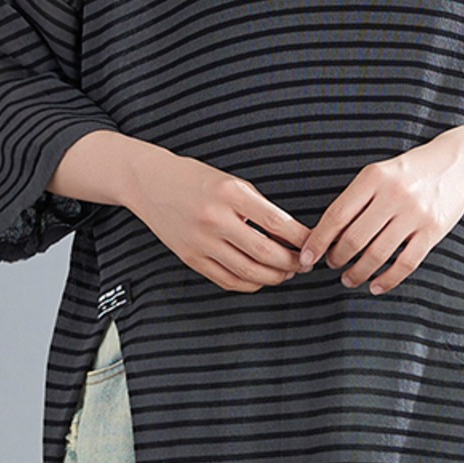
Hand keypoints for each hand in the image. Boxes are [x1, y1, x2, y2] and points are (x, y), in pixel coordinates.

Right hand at [131, 152, 312, 292]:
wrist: (150, 183)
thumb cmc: (195, 179)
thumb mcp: (232, 182)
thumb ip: (259, 207)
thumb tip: (290, 235)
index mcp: (230, 194)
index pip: (277, 223)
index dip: (301, 238)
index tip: (313, 243)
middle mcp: (215, 219)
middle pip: (265, 253)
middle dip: (292, 263)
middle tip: (305, 263)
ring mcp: (201, 242)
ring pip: (248, 272)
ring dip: (274, 277)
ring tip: (287, 272)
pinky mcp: (190, 258)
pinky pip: (227, 280)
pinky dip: (250, 284)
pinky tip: (261, 277)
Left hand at [298, 134, 463, 294]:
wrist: (456, 163)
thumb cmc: (409, 172)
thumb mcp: (379, 173)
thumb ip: (356, 199)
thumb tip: (326, 235)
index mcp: (373, 177)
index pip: (337, 215)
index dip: (318, 241)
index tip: (307, 257)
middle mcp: (393, 194)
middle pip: (354, 239)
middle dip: (337, 258)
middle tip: (332, 265)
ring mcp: (415, 213)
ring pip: (377, 254)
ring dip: (358, 273)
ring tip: (349, 279)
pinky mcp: (433, 230)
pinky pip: (406, 263)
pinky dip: (387, 280)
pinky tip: (376, 286)